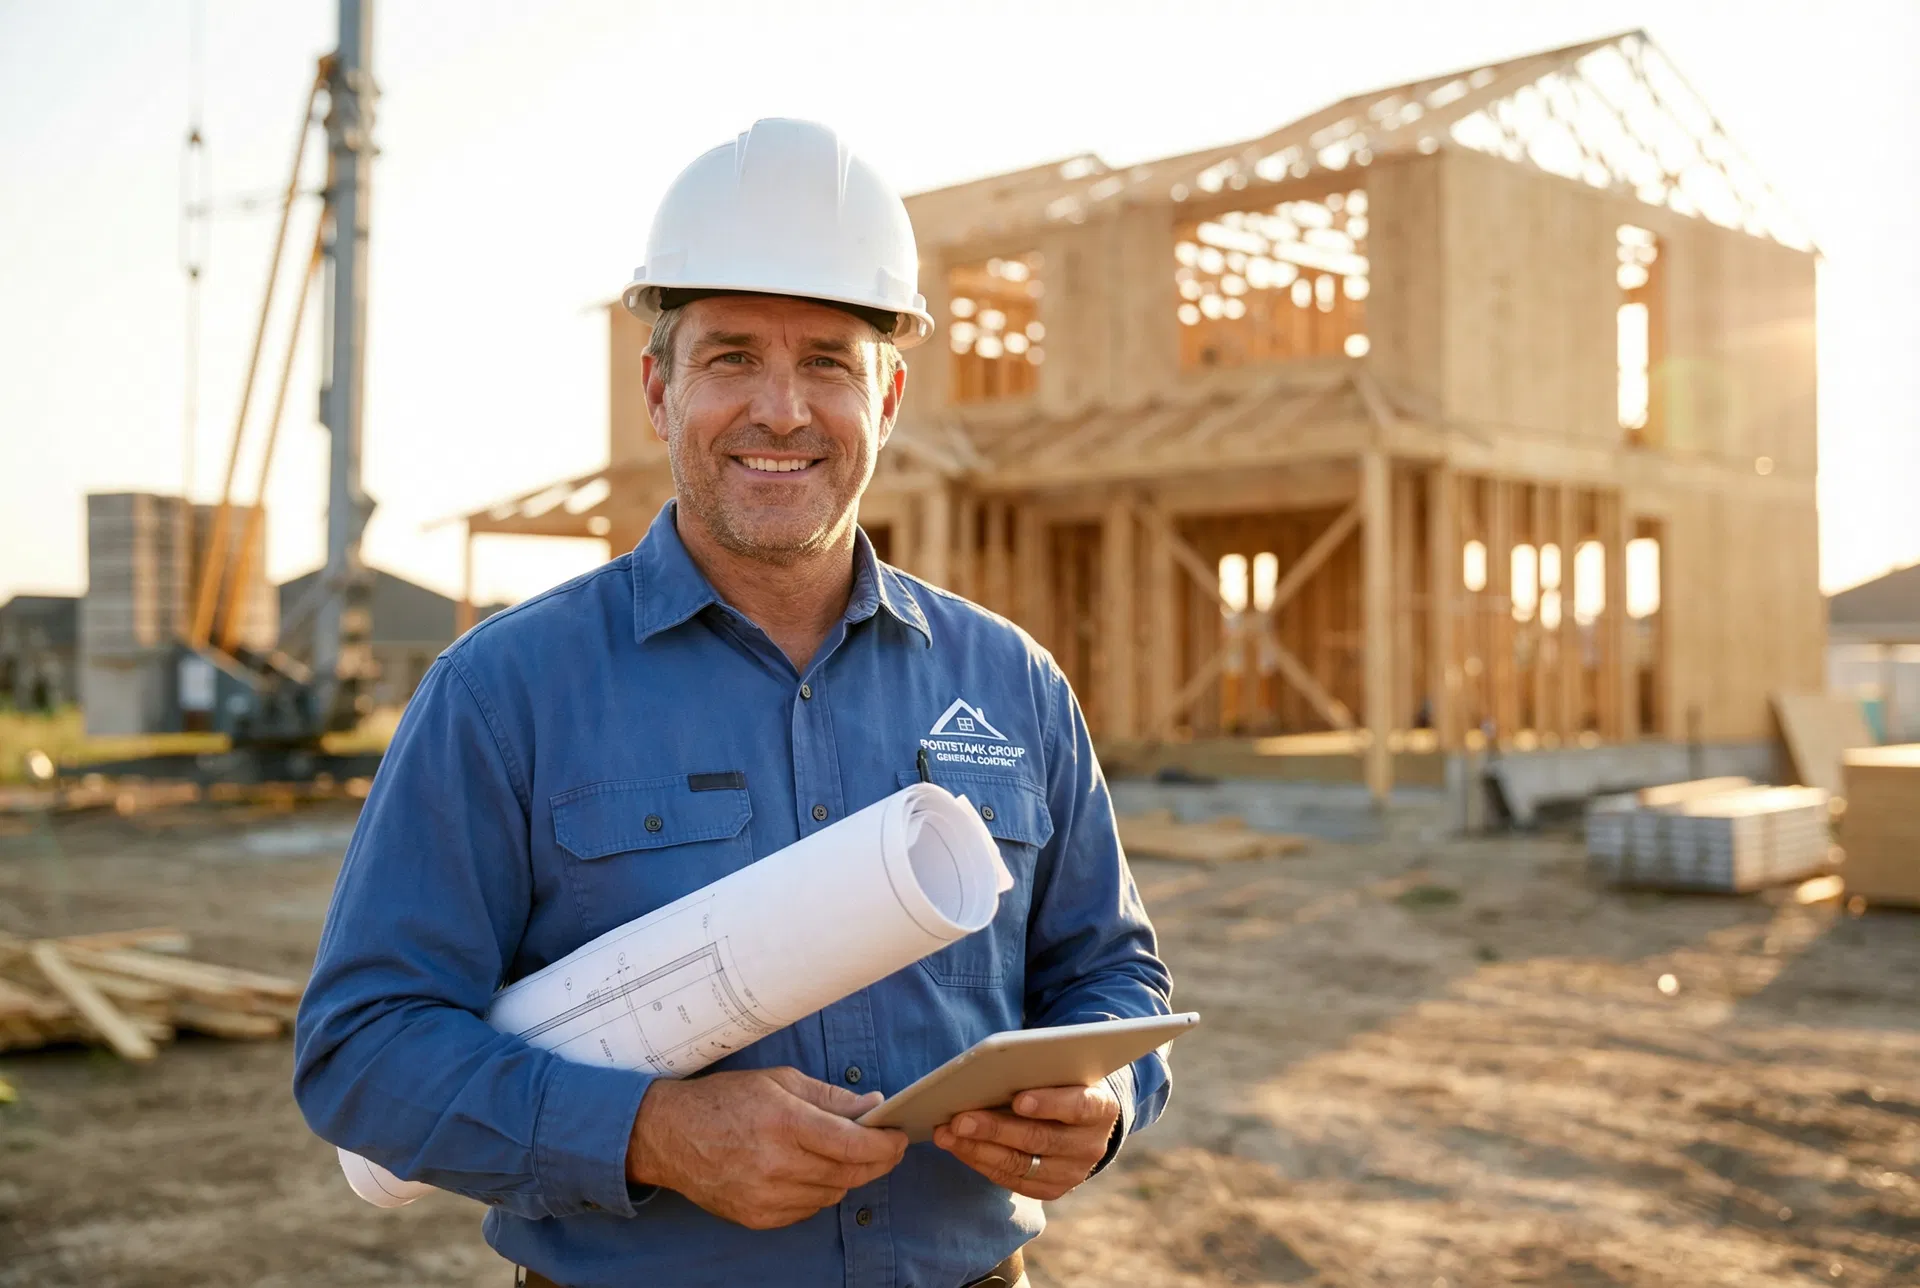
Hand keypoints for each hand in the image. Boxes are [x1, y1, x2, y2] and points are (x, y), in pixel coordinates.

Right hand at [626, 1066, 907, 1229]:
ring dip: (848, 1176)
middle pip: (849, 1173)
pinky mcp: (757, 1217)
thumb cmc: (725, 1100)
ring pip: (832, 1194)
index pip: (852, 1144)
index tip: (900, 1136)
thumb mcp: (779, 1082)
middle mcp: (777, 1164)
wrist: (670, 1135)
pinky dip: (819, 1192)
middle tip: (889, 1148)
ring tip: (847, 1155)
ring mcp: (766, 1197)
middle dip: (877, 1161)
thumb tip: (873, 1104)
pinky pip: (807, 1209)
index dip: (885, 1144)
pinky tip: (813, 1172)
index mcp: (785, 1123)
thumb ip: (830, 1096)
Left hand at [932, 1082, 1118, 1200]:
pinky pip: (1012, 1180)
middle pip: (1039, 1139)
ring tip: (947, 1134)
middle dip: (994, 1129)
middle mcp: (1091, 1145)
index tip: (1018, 1099)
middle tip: (959, 1120)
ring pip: (1020, 1164)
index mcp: (1102, 1107)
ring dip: (978, 1149)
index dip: (1049, 1104)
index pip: (1079, 1106)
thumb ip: (1038, 1072)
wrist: (1082, 1120)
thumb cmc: (1062, 1083)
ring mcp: (1073, 1172)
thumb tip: (988, 1074)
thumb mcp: (1061, 1072)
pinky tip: (959, 1148)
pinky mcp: (1053, 1189)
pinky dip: (982, 1163)